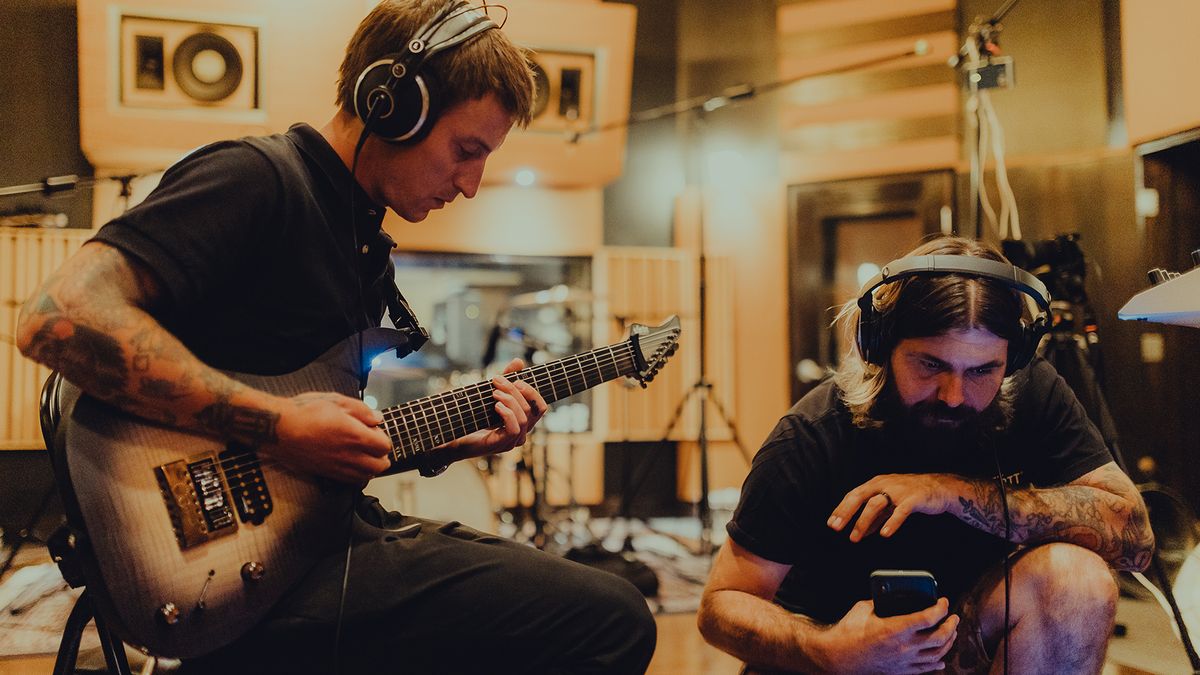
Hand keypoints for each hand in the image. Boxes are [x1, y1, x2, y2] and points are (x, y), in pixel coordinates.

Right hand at [264, 392, 392, 483]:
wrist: (279, 429)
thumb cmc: (305, 411)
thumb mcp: (336, 401)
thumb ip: (362, 410)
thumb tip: (377, 419)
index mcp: (355, 436)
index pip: (384, 446)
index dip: (383, 437)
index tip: (374, 430)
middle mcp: (349, 456)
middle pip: (380, 466)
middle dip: (382, 456)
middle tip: (374, 445)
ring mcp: (338, 467)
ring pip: (366, 477)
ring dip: (371, 468)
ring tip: (366, 456)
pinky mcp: (326, 473)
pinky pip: (350, 481)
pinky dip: (358, 476)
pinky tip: (353, 465)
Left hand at [438, 358, 547, 460]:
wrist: (454, 434)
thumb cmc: (474, 415)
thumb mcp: (493, 392)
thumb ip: (507, 378)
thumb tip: (519, 361)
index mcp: (522, 421)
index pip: (541, 407)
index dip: (532, 392)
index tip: (516, 380)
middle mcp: (521, 432)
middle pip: (531, 409)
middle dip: (514, 390)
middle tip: (497, 381)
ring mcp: (512, 441)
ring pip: (524, 418)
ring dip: (510, 400)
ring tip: (494, 393)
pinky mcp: (501, 445)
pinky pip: (514, 429)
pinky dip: (507, 414)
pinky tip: (496, 406)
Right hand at [817, 598, 957, 673]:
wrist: (837, 658)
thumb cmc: (847, 632)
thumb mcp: (863, 609)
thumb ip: (881, 603)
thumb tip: (890, 597)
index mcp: (895, 628)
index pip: (928, 617)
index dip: (940, 608)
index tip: (943, 601)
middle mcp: (904, 647)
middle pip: (939, 637)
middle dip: (951, 625)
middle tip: (953, 617)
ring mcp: (904, 662)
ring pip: (937, 654)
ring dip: (948, 642)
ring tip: (951, 633)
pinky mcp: (900, 671)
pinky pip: (925, 669)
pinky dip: (937, 662)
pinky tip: (940, 658)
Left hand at [828, 474, 956, 541]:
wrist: (938, 488)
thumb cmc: (910, 494)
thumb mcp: (890, 504)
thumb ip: (876, 517)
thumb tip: (861, 532)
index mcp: (876, 484)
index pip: (853, 495)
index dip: (841, 509)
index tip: (831, 523)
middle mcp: (884, 484)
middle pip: (860, 496)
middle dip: (846, 513)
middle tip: (836, 528)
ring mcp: (898, 491)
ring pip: (876, 504)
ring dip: (863, 522)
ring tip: (856, 537)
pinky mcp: (913, 499)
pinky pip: (900, 511)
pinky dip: (891, 522)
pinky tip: (884, 533)